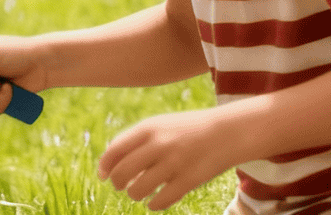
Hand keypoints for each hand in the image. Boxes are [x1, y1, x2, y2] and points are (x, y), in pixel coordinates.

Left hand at [98, 110, 234, 210]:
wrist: (227, 132)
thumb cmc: (186, 130)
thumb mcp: (159, 126)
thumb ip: (134, 140)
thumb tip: (109, 164)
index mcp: (148, 129)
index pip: (115, 151)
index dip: (104, 166)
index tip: (103, 176)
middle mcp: (159, 144)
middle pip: (123, 172)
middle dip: (118, 183)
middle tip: (121, 187)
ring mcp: (175, 163)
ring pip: (139, 189)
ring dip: (135, 194)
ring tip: (138, 193)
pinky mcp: (190, 180)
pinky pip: (162, 200)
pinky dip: (154, 204)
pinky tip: (154, 202)